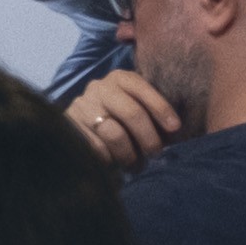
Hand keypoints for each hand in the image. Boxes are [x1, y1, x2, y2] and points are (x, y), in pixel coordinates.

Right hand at [64, 68, 179, 171]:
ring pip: (115, 134)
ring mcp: (83, 106)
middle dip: (148, 138)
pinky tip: (115, 164)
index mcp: (120, 79)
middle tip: (155, 153)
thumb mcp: (134, 106)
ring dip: (130, 154)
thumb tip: (173, 131)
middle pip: (132, 113)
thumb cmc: (118, 118)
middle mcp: (100, 88)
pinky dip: (110, 160)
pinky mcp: (71, 126)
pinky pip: (97, 148)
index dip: (161, 108)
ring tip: (136, 165)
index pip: (142, 89)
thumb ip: (150, 112)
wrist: (80, 124)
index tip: (175, 128)